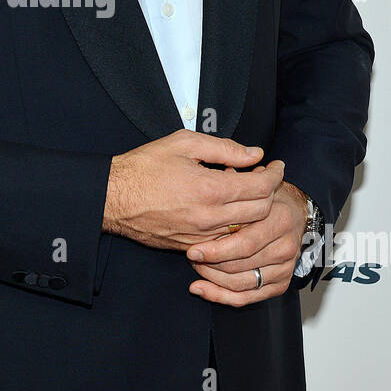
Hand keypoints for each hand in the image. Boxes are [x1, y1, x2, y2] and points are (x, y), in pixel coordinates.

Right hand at [103, 130, 283, 252]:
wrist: (113, 198)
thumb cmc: (144, 168)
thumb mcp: (184, 143)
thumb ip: (224, 148)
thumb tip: (254, 154)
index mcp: (210, 190)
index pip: (261, 187)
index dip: (275, 174)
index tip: (277, 166)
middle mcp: (210, 218)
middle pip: (261, 211)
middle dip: (270, 193)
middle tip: (265, 177)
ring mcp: (202, 237)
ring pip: (246, 230)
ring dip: (254, 211)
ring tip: (247, 192)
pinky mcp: (192, 247)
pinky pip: (226, 241)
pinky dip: (235, 226)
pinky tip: (227, 209)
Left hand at [185, 180, 308, 305]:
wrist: (295, 213)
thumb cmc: (268, 199)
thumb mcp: (256, 185)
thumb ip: (238, 182)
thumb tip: (220, 174)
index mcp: (280, 219)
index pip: (245, 242)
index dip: (216, 249)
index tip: (191, 249)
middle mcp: (286, 245)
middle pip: (241, 265)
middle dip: (211, 264)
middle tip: (191, 256)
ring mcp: (285, 266)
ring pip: (241, 283)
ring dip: (213, 278)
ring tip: (196, 266)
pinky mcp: (281, 282)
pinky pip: (248, 297)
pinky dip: (221, 296)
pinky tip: (201, 288)